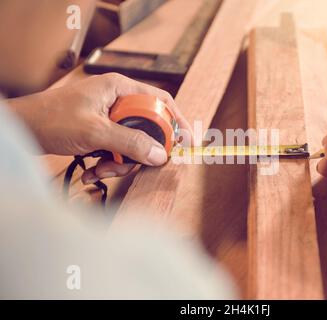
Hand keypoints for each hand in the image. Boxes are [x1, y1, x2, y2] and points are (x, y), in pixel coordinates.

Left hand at [8, 73, 192, 183]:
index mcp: (120, 88)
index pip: (161, 102)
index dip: (177, 122)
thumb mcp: (95, 132)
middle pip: (148, 127)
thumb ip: (131, 142)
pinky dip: (108, 163)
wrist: (21, 129)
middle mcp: (118, 100)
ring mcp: (109, 117)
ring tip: (100, 170)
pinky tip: (92, 171)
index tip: (187, 143)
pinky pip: (117, 149)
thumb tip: (162, 154)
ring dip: (120, 161)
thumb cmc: (50, 119)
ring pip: (133, 143)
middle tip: (130, 164)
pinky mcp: (101, 132)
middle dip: (139, 151)